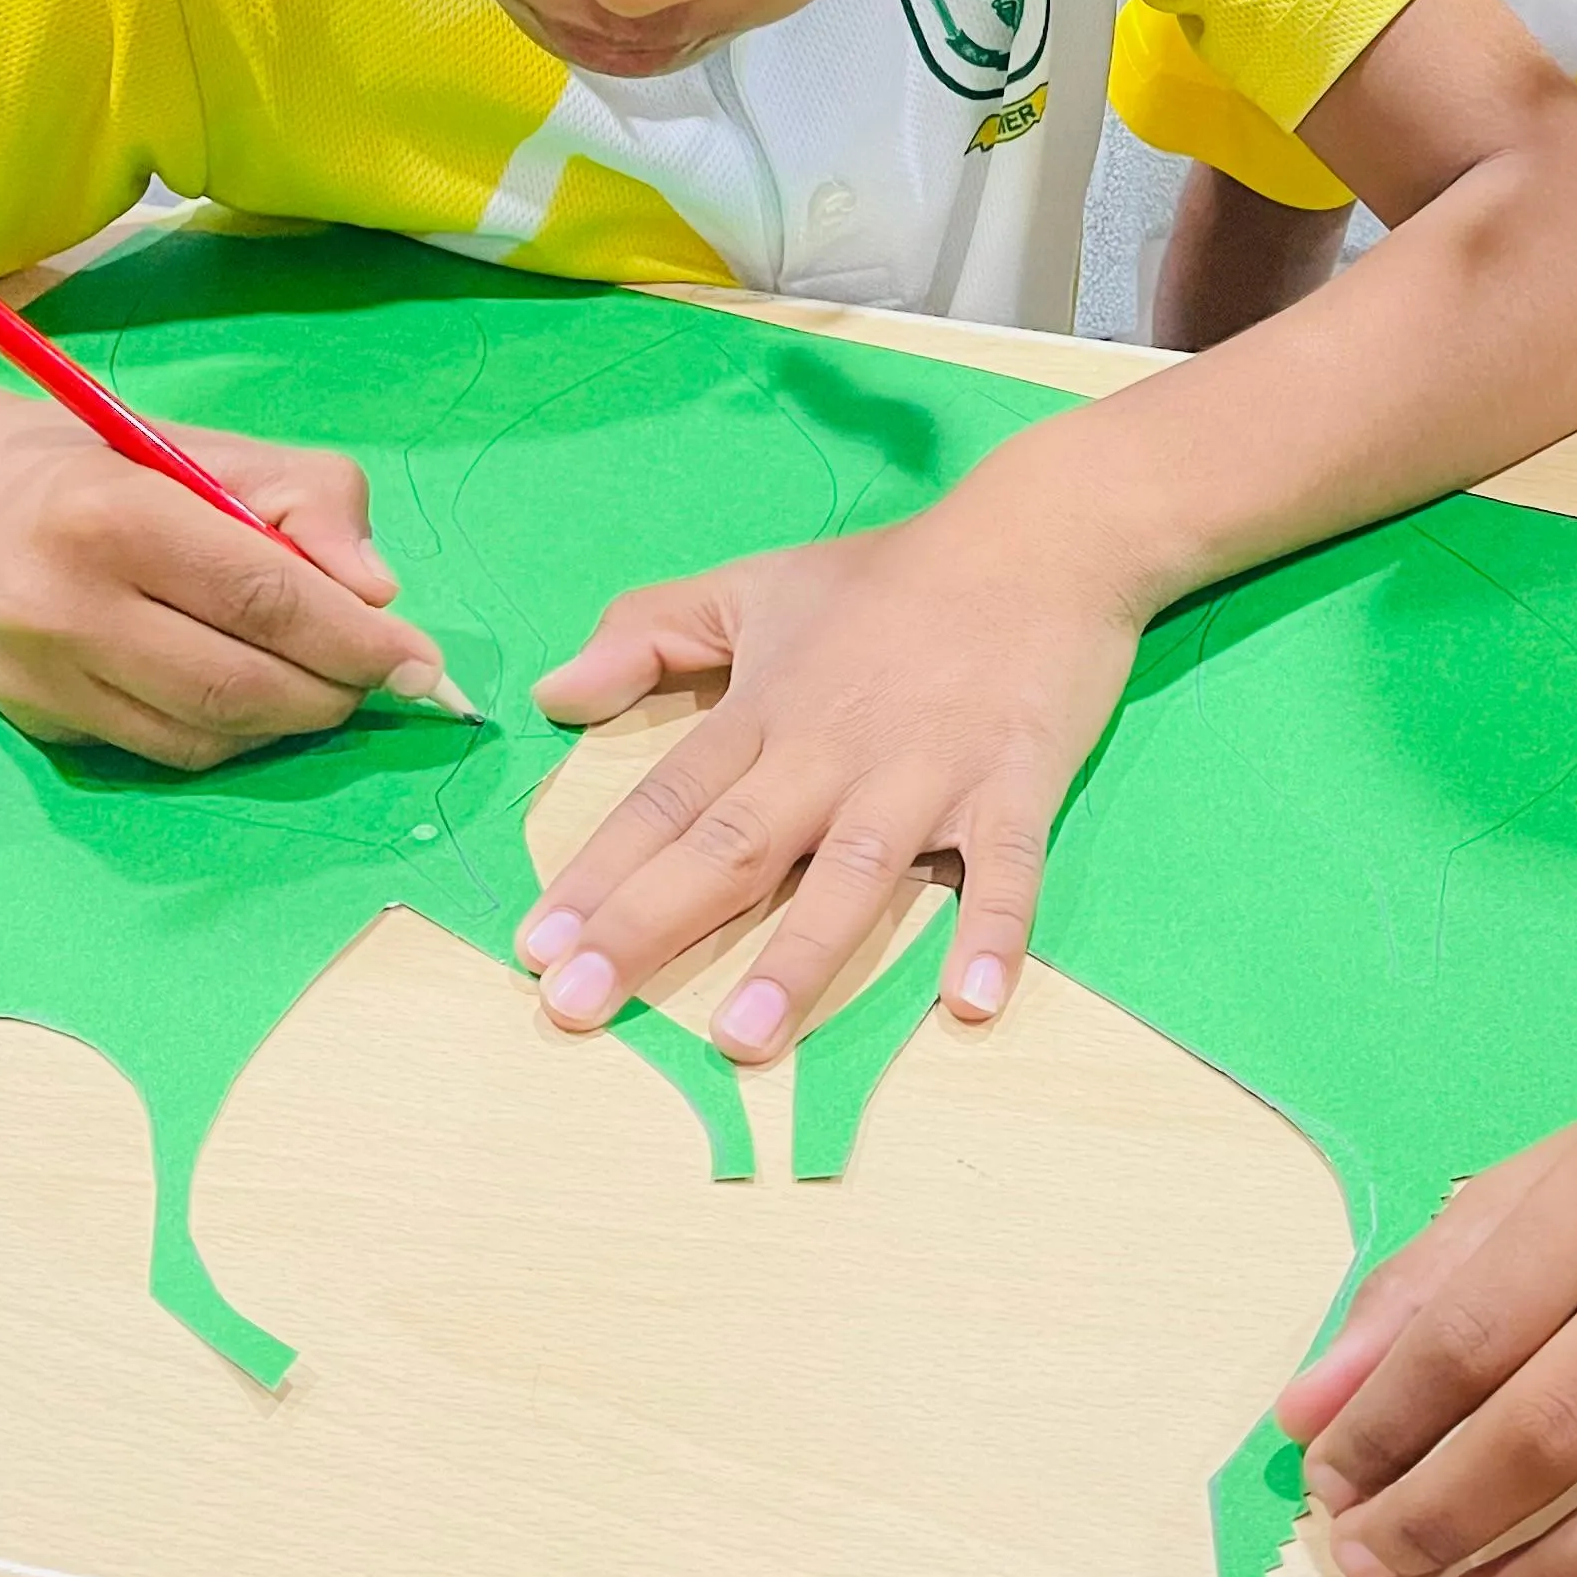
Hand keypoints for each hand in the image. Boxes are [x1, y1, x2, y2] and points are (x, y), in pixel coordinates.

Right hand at [0, 393, 461, 769]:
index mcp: (110, 516)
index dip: (356, 640)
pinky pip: (162, 751)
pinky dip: (229, 734)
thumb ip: (311, 501)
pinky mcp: (32, 722)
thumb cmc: (105, 463)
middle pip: (238, 684)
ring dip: (288, 721)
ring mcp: (37, 677)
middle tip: (380, 675)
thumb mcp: (214, 448)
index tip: (423, 661)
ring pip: (205, 736)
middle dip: (334, 690)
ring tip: (321, 680)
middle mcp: (60, 606)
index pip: (262, 598)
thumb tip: (378, 594)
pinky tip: (249, 694)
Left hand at [513, 499, 1146, 1058]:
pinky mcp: (1015, 785)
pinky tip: (968, 1003)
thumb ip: (649, 632)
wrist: (1042, 535)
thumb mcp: (756, 584)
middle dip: (649, 927)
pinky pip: (1005, 870)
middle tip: (576, 1006)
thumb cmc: (894, 575)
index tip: (535, 945)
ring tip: (741, 1041)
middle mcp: (834, 750)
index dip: (598, 873)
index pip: (667, 800)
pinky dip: (991, 932)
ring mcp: (927, 772)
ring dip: (797, 957)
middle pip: (730, 847)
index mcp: (769, 709)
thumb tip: (552, 692)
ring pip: (852, 874)